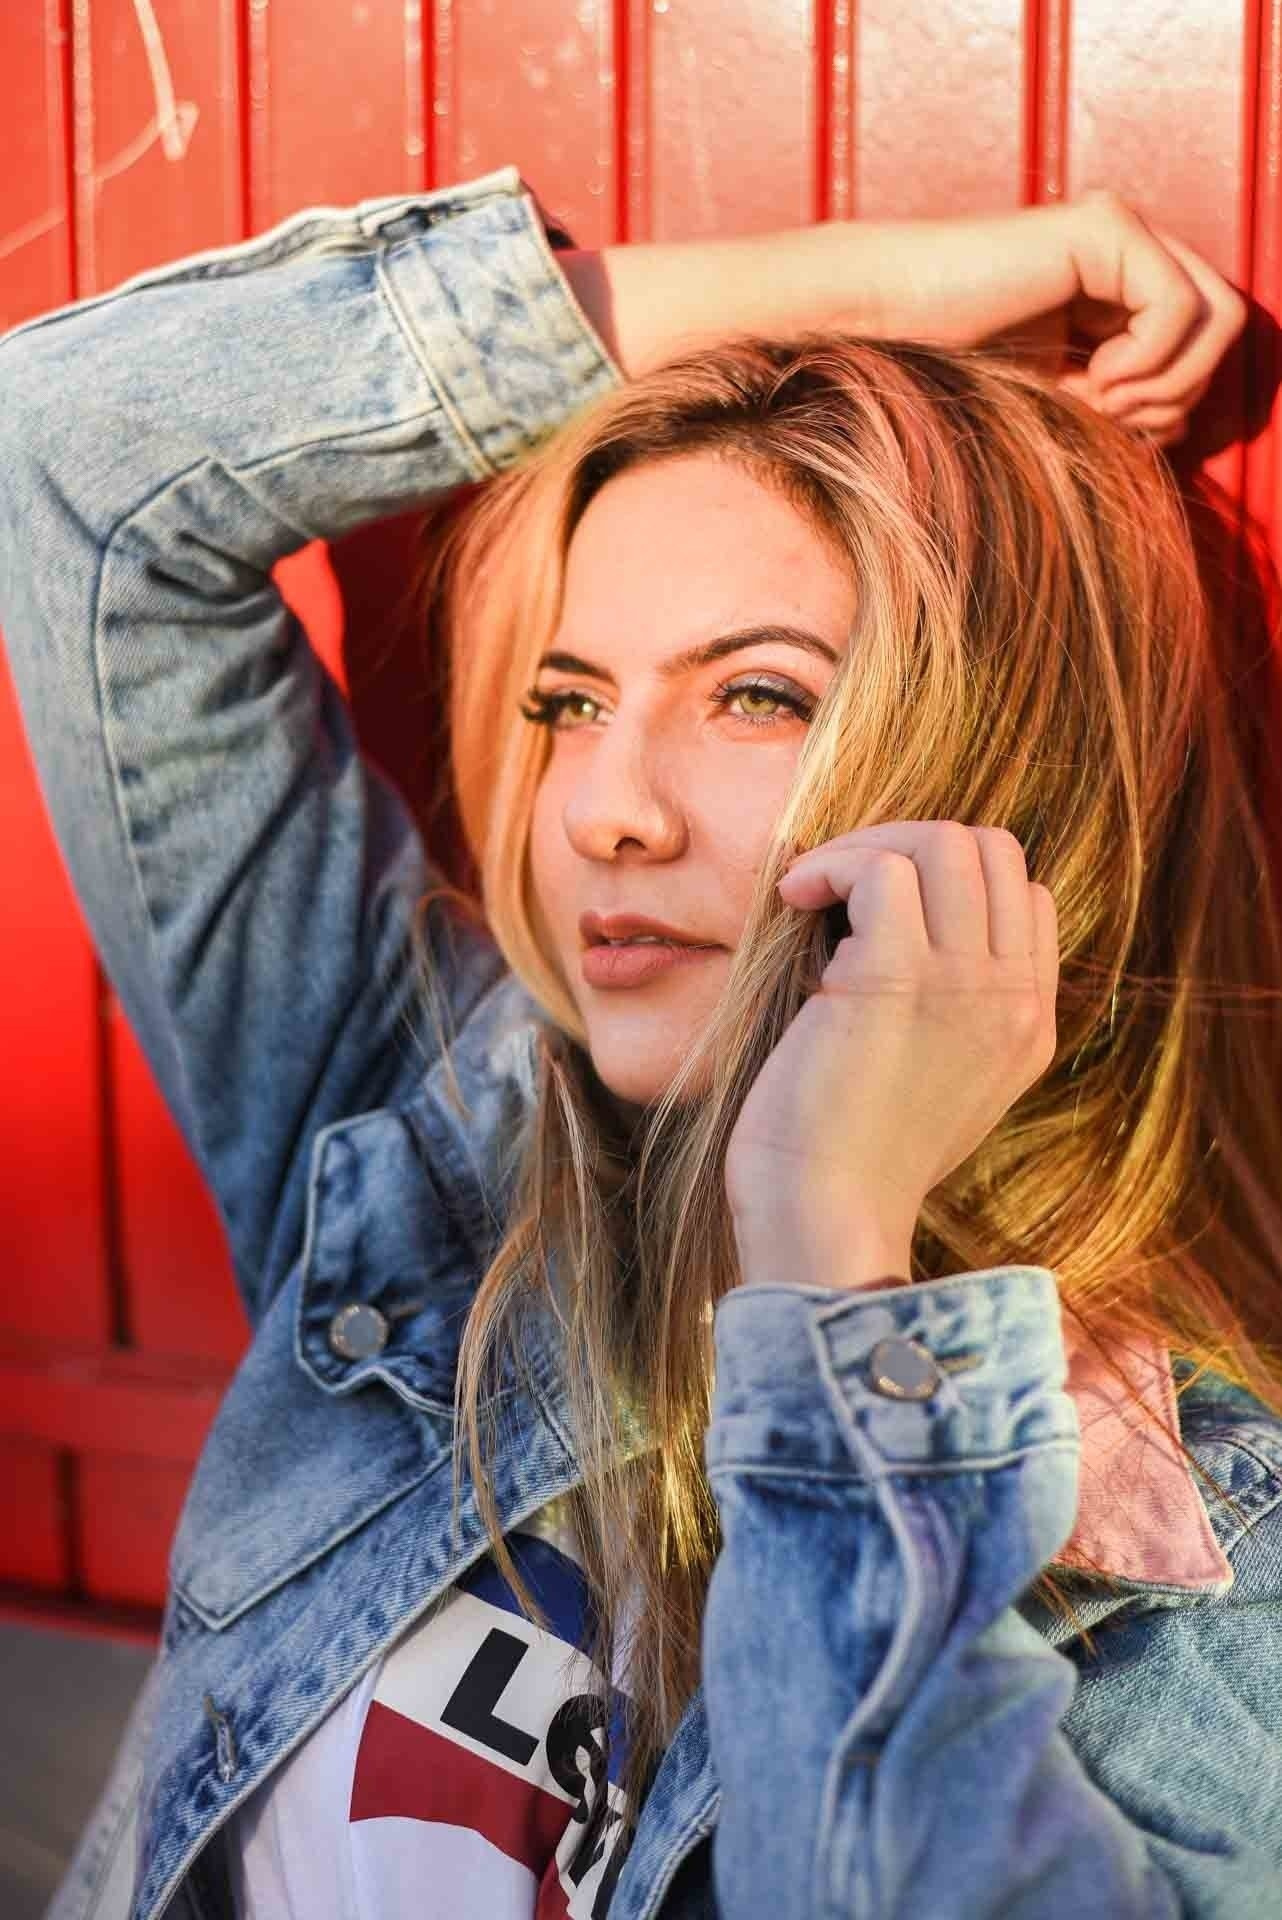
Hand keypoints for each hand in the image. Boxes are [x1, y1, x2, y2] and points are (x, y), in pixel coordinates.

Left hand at [724, 823, 1058, 1290]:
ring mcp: (963, 985)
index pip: (1026, 894)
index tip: (877, 910)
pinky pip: (881, 868)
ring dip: (866, 847)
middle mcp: (1011, 999)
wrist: (824, 1217)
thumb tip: (898, 925)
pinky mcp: (895, 977)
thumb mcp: (937, 1080)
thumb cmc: (850, 1156)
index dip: (950, 880)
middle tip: (842, 885)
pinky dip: (830, 865)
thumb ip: (953, 1010)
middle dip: (909, 843)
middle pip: (994, 850)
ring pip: (943, 843)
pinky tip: (794, 898)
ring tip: (814, 890)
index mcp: (1030, 1024)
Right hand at [850, 188, 1246, 449]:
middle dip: (1180, 394)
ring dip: (1167, 382)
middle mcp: (1129, 247)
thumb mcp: (1057, 400)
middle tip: (1109, 417)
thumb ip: (1120, 407)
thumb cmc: (953, 367)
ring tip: (1100, 399)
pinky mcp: (1105, 228)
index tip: (1109, 426)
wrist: (884, 325)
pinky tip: (1094, 375)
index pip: (1205, 341)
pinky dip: (1147, 361)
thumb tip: (1183, 424)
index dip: (1175, 401)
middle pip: (1225, 326)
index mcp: (1118, 284)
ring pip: (1219, 315)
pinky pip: (1177, 309)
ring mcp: (1121, 230)